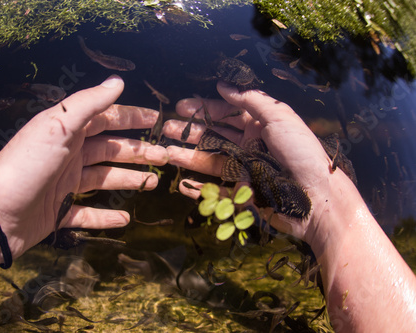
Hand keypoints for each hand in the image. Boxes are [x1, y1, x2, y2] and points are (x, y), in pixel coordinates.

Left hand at [0, 75, 167, 258]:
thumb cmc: (27, 164)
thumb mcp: (58, 126)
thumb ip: (89, 103)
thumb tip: (118, 82)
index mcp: (67, 132)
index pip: (106, 119)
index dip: (131, 118)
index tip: (156, 120)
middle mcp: (68, 155)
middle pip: (110, 150)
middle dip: (138, 152)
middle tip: (164, 157)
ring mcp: (64, 184)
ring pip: (104, 180)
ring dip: (129, 181)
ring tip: (153, 183)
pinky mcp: (59, 212)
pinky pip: (88, 213)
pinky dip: (106, 217)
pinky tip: (124, 220)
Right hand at [163, 81, 356, 244]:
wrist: (318, 197)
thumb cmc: (301, 152)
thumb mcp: (279, 116)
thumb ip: (251, 100)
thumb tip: (224, 85)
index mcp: (260, 125)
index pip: (227, 113)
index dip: (204, 109)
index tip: (182, 106)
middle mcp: (251, 145)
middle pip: (215, 136)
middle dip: (191, 131)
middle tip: (167, 128)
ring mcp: (246, 170)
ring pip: (211, 161)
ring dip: (188, 156)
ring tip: (166, 153)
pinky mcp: (244, 194)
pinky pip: (217, 191)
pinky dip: (199, 188)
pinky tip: (181, 184)